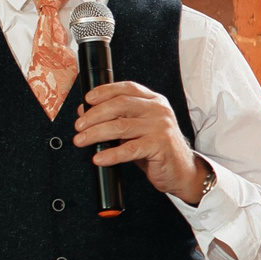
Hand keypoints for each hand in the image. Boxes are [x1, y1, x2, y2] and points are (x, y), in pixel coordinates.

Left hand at [74, 80, 207, 202]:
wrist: (181, 170)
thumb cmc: (157, 149)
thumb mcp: (136, 130)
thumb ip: (115, 118)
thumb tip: (85, 111)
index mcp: (154, 101)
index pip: (126, 88)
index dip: (104, 91)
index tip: (88, 100)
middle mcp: (159, 110)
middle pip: (120, 104)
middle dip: (94, 115)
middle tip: (79, 126)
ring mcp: (161, 127)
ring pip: (120, 126)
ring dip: (95, 133)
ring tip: (82, 141)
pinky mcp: (160, 146)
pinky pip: (129, 149)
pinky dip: (110, 154)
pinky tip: (99, 158)